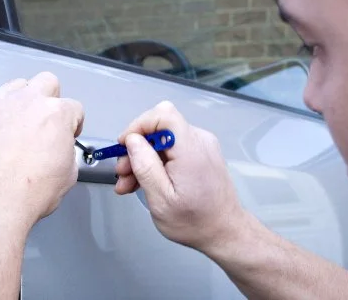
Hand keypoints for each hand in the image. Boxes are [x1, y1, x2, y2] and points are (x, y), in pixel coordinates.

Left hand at [0, 72, 83, 226]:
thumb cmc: (29, 192)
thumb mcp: (68, 174)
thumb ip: (66, 150)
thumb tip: (60, 149)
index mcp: (57, 114)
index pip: (74, 108)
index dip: (73, 123)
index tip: (67, 133)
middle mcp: (30, 101)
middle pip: (47, 82)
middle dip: (50, 98)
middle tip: (45, 120)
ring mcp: (2, 103)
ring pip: (18, 85)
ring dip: (23, 99)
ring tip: (20, 122)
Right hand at [115, 101, 248, 250]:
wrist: (224, 231)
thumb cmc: (196, 222)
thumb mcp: (161, 200)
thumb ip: (145, 166)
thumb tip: (132, 140)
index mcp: (191, 151)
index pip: (163, 115)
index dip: (139, 125)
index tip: (124, 145)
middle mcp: (200, 142)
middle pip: (160, 127)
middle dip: (136, 147)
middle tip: (123, 172)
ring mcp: (202, 146)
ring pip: (163, 139)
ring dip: (143, 157)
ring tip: (130, 183)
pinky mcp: (201, 154)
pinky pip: (173, 148)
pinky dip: (157, 161)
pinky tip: (145, 181)